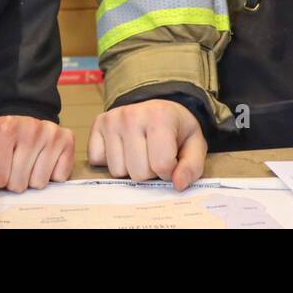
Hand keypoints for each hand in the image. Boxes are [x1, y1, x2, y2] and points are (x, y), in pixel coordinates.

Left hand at [0, 115, 73, 191]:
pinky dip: (50, 175)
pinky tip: (41, 161)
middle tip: (11, 165)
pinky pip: (59, 177)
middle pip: (19, 183)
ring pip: (39, 183)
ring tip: (25, 163)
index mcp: (5, 127)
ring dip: (30, 179)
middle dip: (12, 180)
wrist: (13, 125)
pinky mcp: (67, 139)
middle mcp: (31, 126)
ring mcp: (51, 132)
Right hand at [88, 99, 206, 190]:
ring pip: (117, 171)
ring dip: (130, 169)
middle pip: (138, 172)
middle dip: (149, 172)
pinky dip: (109, 161)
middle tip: (154, 156)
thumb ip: (191, 167)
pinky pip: (97, 161)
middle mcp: (131, 115)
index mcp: (160, 116)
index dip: (169, 172)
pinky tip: (122, 149)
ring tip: (139, 152)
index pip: (161, 165)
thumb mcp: (195, 145)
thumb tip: (177, 184)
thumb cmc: (176, 130)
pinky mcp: (97, 124)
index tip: (171, 161)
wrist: (157, 108)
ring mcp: (111, 119)